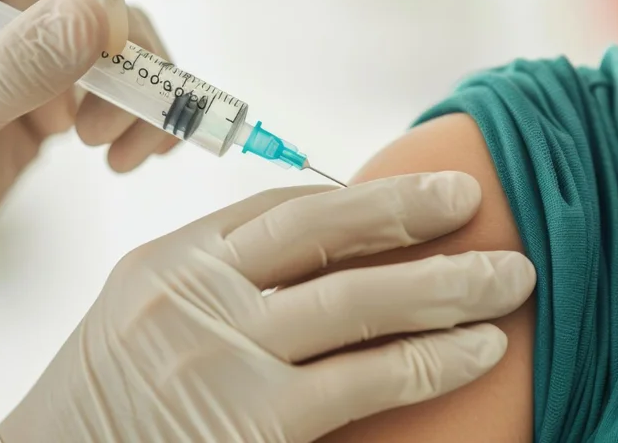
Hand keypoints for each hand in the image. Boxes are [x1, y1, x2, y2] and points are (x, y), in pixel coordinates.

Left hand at [0, 0, 175, 281]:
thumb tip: (95, 22)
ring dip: (134, 96)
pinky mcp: (51, 111)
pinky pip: (117, 97)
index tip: (110, 41)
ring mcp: (26, 64)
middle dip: (120, 58)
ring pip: (116, 51)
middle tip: (104, 123)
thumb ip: (15, 71)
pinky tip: (126, 159)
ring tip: (107, 150)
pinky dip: (139, 122)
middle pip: (92, 2)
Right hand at [0, 172, 536, 442]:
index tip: (416, 197)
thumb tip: (324, 263)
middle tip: (475, 199)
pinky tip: (479, 348)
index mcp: (169, 260)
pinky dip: (433, 359)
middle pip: (325, 232)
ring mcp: (223, 356)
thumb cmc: (106, 407)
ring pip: (359, 301)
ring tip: (510, 277)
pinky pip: (365, 380)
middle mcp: (194, 295)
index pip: (280, 207)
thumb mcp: (143, 319)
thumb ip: (217, 284)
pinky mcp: (254, 423)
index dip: (360, 199)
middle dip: (409, 212)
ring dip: (448, 284)